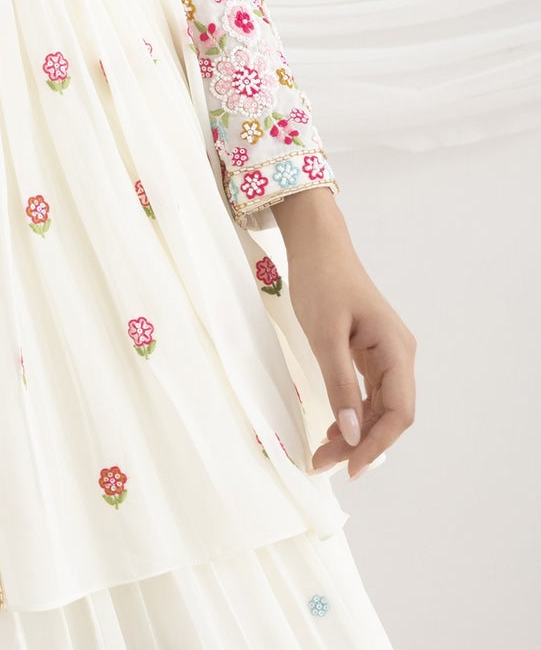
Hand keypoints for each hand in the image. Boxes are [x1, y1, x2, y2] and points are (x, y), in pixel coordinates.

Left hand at [276, 196, 416, 479]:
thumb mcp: (325, 334)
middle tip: (324, 463)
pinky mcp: (370, 352)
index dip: (377, 445)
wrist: (317, 246)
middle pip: (390, 415)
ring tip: (324, 453)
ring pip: (378, 407)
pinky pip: (369, 393)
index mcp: (396, 350)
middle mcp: (399, 355)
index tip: (351, 469)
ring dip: (355, 433)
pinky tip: (333, 428)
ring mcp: (386, 354)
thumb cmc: (322, 281)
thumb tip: (352, 433)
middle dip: (361, 444)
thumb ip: (340, 385)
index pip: (399, 413)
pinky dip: (352, 413)